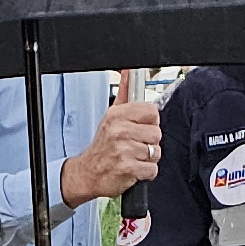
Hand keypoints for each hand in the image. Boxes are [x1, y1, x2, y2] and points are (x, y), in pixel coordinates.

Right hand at [56, 94, 164, 209]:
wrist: (88, 173)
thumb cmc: (103, 146)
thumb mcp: (111, 117)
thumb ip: (124, 94)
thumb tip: (128, 72)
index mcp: (116, 115)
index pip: (152, 112)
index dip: (150, 122)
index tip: (140, 128)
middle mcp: (119, 130)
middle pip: (157, 133)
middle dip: (149, 143)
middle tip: (135, 146)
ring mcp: (123, 150)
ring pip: (156, 152)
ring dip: (147, 159)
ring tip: (133, 158)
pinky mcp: (127, 168)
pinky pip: (152, 169)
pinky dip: (145, 173)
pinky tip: (133, 169)